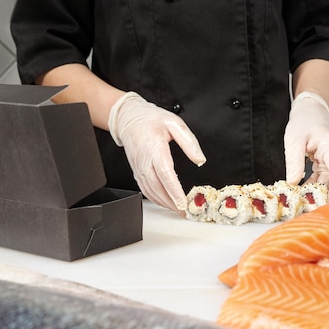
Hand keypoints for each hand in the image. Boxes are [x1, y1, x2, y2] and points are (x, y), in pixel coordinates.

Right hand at [108, 92, 205, 210]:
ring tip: (178, 210)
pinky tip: (165, 203)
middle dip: (171, 202)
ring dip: (164, 203)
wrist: (128, 117)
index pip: (165, 174)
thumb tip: (200, 159)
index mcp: (155, 148)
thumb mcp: (174, 123)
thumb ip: (189, 142)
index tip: (182, 202)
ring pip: (150, 191)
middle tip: (184, 211)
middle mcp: (145, 161)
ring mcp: (139, 168)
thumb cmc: (151, 119)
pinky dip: (155, 199)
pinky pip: (145, 189)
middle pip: (157, 187)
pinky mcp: (137, 171)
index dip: (174, 190)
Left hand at [284, 92, 328, 201]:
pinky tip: (306, 197)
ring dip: (324, 196)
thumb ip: (294, 161)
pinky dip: (317, 190)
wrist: (311, 108)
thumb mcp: (294, 139)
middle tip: (324, 214)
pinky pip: (326, 181)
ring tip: (311, 209)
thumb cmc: (304, 119)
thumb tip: (292, 183)